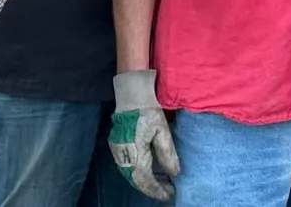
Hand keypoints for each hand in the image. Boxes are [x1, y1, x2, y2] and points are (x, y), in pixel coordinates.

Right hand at [109, 70, 179, 200]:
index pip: (144, 179)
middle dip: (152, 188)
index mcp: (134, 151)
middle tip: (167, 191)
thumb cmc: (148, 111)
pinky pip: (127, 167)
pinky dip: (139, 173)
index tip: (169, 194)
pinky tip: (150, 171)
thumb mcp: (162, 131)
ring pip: (130, 175)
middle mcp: (122, 155)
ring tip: (162, 184)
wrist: (130, 95)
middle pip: (135, 180)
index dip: (156, 190)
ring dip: (145, 182)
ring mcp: (117, 151)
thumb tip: (174, 173)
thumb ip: (167, 154)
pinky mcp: (116, 146)